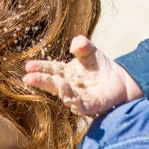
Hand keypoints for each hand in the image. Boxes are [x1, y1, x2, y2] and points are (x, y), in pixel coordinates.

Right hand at [23, 35, 137, 115]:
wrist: (119, 80)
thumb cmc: (100, 66)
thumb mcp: (90, 51)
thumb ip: (83, 45)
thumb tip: (76, 43)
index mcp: (65, 73)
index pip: (50, 69)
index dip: (39, 68)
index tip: (28, 66)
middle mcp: (68, 86)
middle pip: (52, 83)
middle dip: (41, 80)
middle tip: (28, 78)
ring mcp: (77, 97)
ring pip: (64, 95)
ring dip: (58, 89)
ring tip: (55, 82)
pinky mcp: (89, 106)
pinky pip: (79, 105)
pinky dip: (73, 100)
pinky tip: (69, 93)